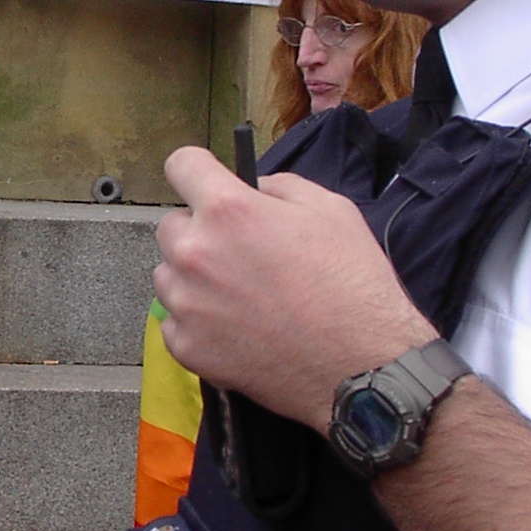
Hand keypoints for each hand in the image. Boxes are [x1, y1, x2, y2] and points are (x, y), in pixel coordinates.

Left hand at [153, 145, 436, 427]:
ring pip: (169, 275)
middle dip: (200, 231)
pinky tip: (237, 328)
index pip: (181, 165)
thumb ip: (280, 187)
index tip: (207, 182)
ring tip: (241, 296)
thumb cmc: (353, 285)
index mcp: (227, 210)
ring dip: (194, 278)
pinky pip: (175, 322)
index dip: (197, 172)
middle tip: (240, 253)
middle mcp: (194, 253)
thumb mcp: (330, 209)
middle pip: (171, 225)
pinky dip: (197, 323)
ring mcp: (186, 304)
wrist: (361, 365)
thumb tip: (253, 188)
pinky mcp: (186, 347)